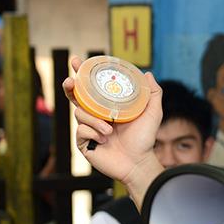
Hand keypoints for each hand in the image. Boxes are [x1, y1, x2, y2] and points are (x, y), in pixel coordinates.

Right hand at [63, 56, 162, 183]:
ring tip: (109, 129)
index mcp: (108, 106)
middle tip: (71, 81)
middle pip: (76, 96)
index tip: (77, 61)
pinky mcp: (84, 142)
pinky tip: (104, 139)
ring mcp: (88, 128)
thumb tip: (147, 73)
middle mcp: (96, 115)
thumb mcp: (152, 113)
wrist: (139, 162)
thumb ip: (153, 93)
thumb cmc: (145, 138)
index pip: (92, 87)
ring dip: (94, 119)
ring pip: (80, 113)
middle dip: (70, 86)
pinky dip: (93, 132)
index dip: (82, 74)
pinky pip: (81, 130)